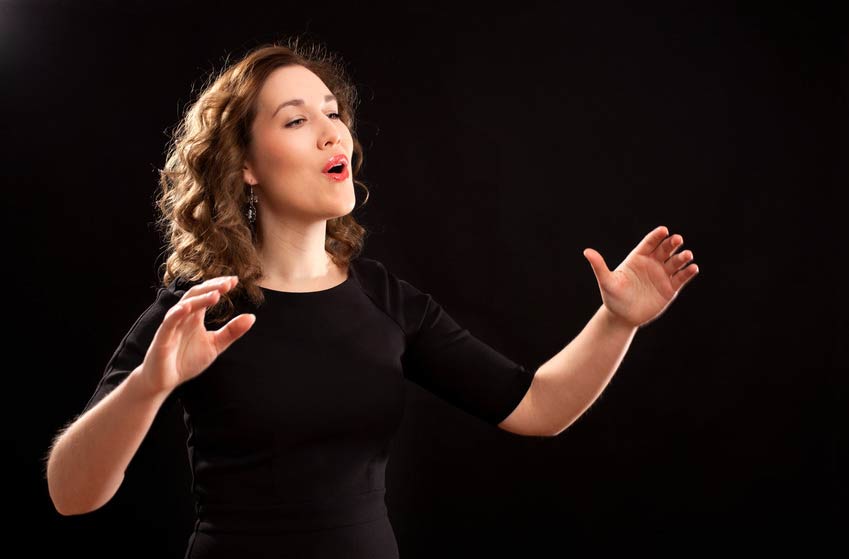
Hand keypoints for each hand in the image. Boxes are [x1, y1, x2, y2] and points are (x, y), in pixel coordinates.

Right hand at [138, 276, 255, 396]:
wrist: (164, 381)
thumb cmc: (186, 361)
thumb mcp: (215, 345)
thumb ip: (232, 331)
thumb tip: (252, 317)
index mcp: (195, 317)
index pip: (206, 294)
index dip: (219, 286)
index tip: (235, 280)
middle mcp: (183, 317)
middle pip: (196, 294)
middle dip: (212, 287)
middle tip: (229, 283)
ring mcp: (171, 326)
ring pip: (184, 305)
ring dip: (199, 298)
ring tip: (216, 294)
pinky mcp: (162, 338)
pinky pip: (169, 323)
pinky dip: (177, 313)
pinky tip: (188, 307)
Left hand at [583, 226, 698, 327]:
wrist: (622, 316)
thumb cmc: (613, 297)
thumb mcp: (606, 281)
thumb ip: (599, 266)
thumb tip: (586, 251)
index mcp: (638, 257)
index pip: (649, 243)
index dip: (657, 236)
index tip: (663, 230)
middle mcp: (653, 263)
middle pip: (665, 249)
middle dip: (672, 243)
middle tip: (678, 239)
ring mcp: (663, 275)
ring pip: (675, 262)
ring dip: (682, 257)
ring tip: (687, 255)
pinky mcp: (670, 288)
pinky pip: (681, 278)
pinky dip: (688, 272)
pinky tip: (693, 268)